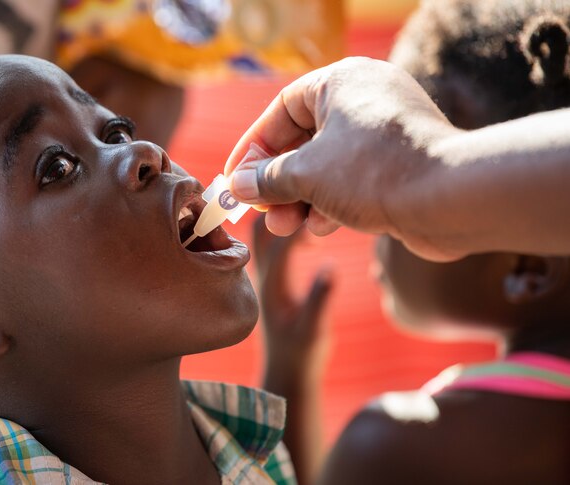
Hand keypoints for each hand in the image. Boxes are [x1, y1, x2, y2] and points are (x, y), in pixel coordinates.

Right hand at [226, 57, 462, 261]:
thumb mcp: (305, 174)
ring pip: (328, 164)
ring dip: (301, 198)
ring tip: (286, 227)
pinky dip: (332, 202)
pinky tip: (320, 227)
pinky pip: (353, 179)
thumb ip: (267, 179)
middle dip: (278, 181)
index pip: (281, 110)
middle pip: (304, 140)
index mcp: (340, 81)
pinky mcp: (401, 163)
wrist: (452, 198)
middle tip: (261, 211)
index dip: (253, 147)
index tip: (235, 179)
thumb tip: (239, 186)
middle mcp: (364, 99)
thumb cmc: (374, 172)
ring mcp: (385, 132)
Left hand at [254, 216, 332, 392]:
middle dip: (282, 209)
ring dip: (283, 217)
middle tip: (313, 203)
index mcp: (270, 285)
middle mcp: (261, 275)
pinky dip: (288, 229)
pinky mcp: (270, 276)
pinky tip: (311, 232)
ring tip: (314, 214)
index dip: (300, 223)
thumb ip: (319, 300)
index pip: (279, 242)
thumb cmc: (302, 355)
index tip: (326, 213)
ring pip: (265, 232)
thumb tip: (329, 267)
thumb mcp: (314, 331)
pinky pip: (273, 242)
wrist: (286, 372)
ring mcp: (263, 274)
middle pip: (261, 227)